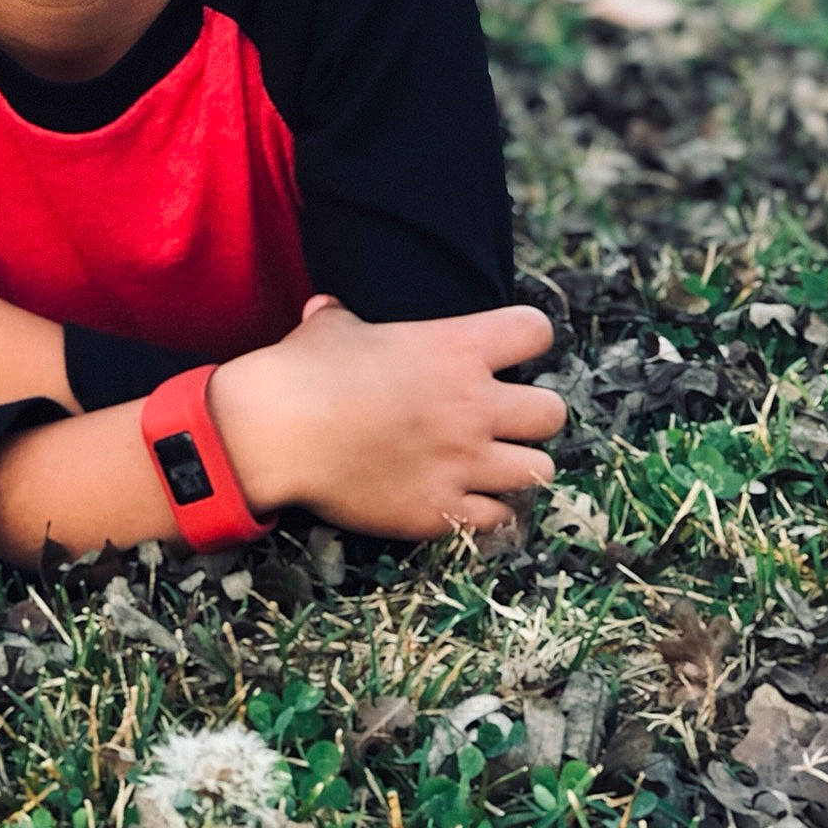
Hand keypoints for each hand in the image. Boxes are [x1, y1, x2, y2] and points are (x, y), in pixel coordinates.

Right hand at [211, 297, 562, 540]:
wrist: (274, 434)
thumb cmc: (303, 371)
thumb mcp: (331, 328)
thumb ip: (346, 319)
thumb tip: (328, 309)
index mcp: (457, 349)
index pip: (536, 332)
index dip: (526, 338)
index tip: (509, 349)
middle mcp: (473, 405)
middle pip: (553, 412)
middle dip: (533, 415)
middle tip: (502, 419)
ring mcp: (462, 462)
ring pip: (539, 471)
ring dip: (517, 467)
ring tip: (490, 465)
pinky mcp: (441, 509)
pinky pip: (498, 518)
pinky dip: (487, 511)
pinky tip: (463, 500)